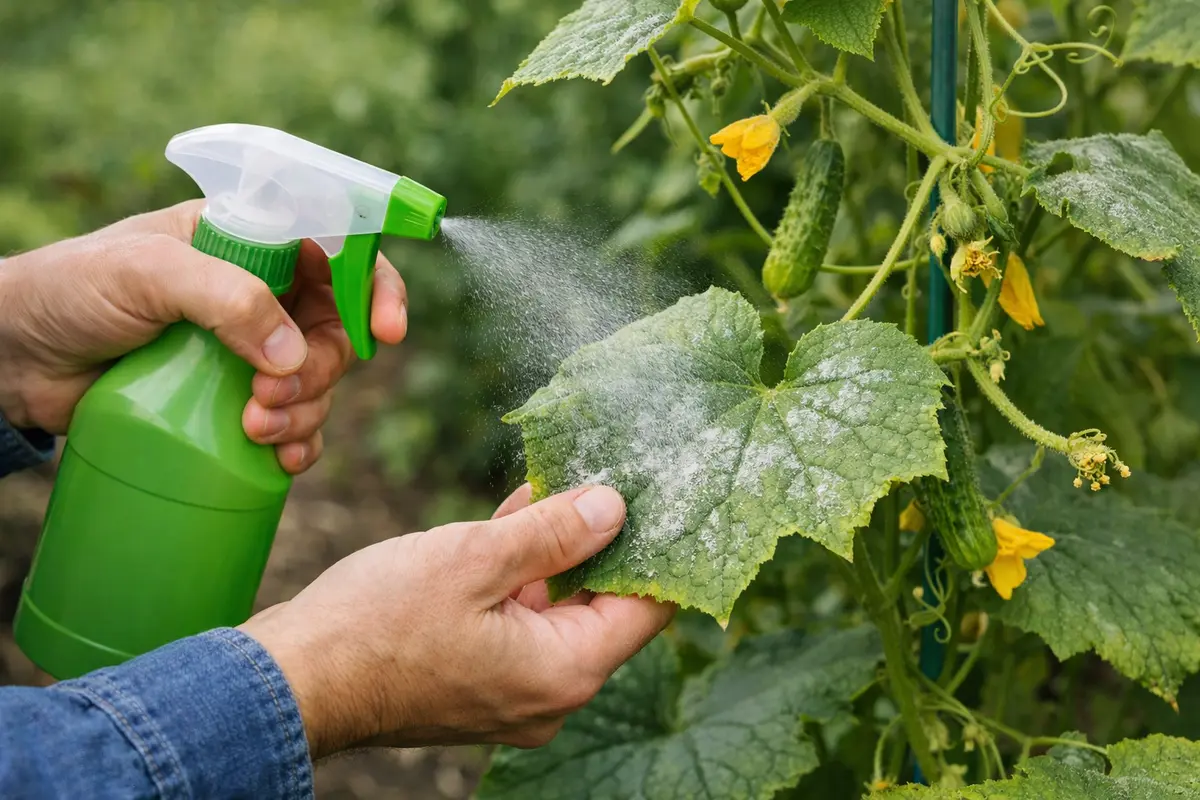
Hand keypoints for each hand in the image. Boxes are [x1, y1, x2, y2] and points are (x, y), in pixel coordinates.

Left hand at [0, 200, 407, 472]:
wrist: (16, 358)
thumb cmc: (73, 290)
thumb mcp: (146, 274)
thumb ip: (224, 297)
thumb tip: (292, 354)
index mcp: (252, 238)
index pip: (340, 248)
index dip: (375, 286)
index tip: (387, 331)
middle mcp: (263, 291)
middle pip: (338, 328)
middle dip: (323, 369)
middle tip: (271, 398)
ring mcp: (251, 348)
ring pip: (320, 381)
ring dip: (306, 412)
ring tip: (256, 432)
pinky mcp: (234, 399)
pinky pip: (295, 422)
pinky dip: (300, 443)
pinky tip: (282, 460)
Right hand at [239, 484, 674, 757]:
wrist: (291, 680)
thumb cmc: (376, 623)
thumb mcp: (475, 559)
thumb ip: (554, 533)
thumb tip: (616, 506)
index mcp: (563, 672)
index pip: (646, 610)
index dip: (654, 548)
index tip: (657, 495)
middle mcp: (549, 694)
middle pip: (601, 608)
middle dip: (597, 540)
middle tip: (601, 473)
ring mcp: (512, 692)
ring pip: (555, 610)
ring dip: (553, 550)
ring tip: (554, 481)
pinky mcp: (478, 681)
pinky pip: (518, 623)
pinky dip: (519, 576)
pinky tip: (514, 515)